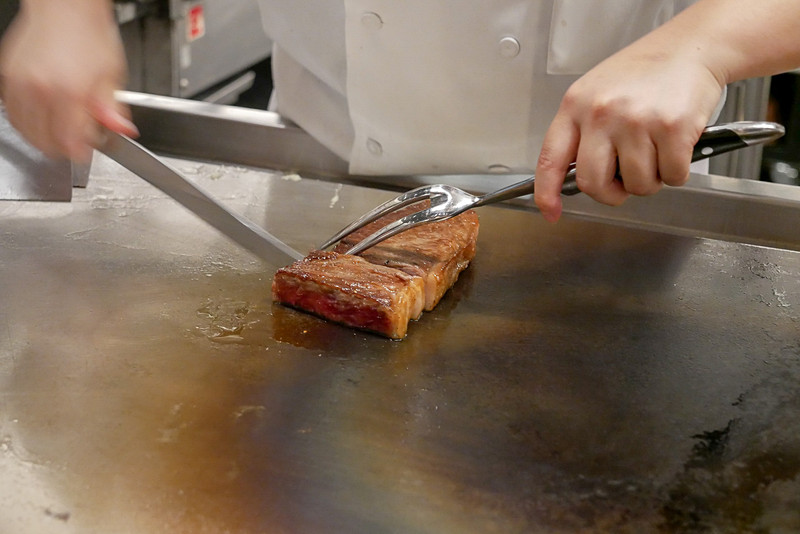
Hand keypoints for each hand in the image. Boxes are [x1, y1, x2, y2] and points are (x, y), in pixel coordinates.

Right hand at [0, 0, 137, 162]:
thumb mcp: (113, 76)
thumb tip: (120, 132)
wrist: (65, 8)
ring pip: (26, 132)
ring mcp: (19, 84)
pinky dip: (28, 123)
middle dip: (65, 148)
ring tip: (63, 129)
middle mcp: (39, 90)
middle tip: (80, 138)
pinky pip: (13, 114)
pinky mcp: (8, 78)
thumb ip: (114, 109)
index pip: (71, 143)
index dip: (83, 153)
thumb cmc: (91, 36)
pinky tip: (44, 118)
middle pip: (47, 143)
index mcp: (69, 92)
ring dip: (45, 138)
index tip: (90, 150)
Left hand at [534, 30, 724, 221]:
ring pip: (637, 185)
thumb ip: (582, 132)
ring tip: (655, 151)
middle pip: (593, 183)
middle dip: (611, 193)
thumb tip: (575, 178)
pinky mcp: (672, 128)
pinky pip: (672, 176)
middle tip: (624, 182)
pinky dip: (677, 171)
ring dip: (650, 179)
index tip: (551, 212)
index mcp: (575, 106)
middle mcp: (601, 114)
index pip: (551, 159)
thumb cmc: (644, 74)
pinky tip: (676, 146)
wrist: (691, 47)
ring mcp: (636, 121)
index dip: (547, 193)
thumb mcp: (597, 94)